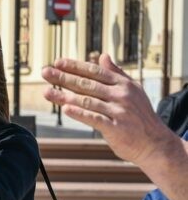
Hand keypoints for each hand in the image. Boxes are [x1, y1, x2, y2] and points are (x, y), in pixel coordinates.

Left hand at [42, 54, 178, 168]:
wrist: (155, 143)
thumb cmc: (140, 116)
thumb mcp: (132, 90)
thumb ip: (116, 73)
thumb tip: (103, 56)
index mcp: (123, 84)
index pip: (95, 72)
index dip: (75, 66)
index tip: (57, 62)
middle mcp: (121, 95)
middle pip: (87, 84)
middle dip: (64, 77)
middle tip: (45, 72)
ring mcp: (119, 111)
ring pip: (87, 101)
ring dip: (64, 96)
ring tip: (46, 92)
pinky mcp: (116, 128)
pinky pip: (94, 119)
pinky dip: (80, 113)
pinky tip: (65, 109)